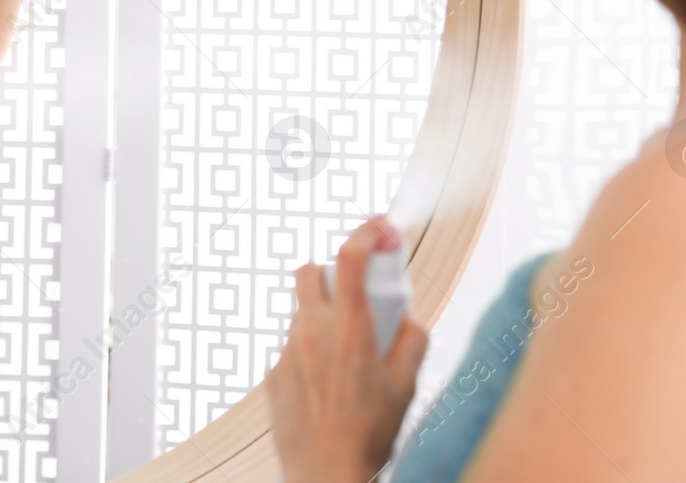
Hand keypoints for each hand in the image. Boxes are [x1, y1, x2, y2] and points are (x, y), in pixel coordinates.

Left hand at [267, 216, 428, 482]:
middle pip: (310, 270)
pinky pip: (292, 346)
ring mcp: (288, 351)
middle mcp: (313, 331)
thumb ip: (412, 341)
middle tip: (356, 293)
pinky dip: (311, 351)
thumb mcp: (407, 386)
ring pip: (301, 311)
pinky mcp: (273, 373)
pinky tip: (327, 384)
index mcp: (350, 329)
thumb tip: (407, 319)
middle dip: (333, 270)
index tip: (381, 227)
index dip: (366, 231)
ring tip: (346, 354)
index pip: (350, 256)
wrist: (325, 474)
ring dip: (323, 316)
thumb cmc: (368, 436)